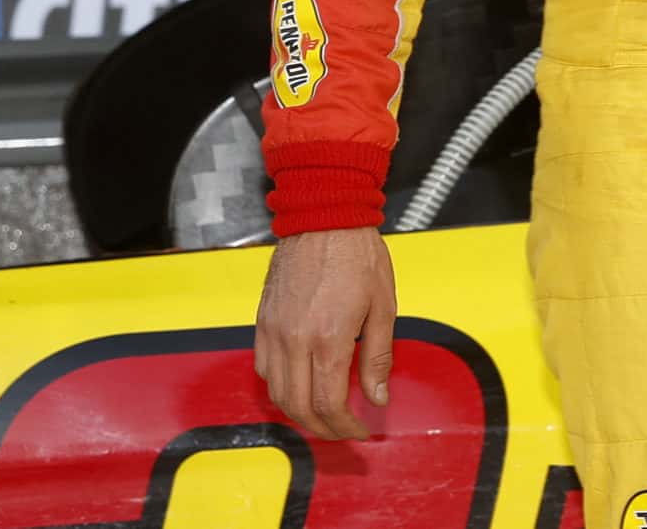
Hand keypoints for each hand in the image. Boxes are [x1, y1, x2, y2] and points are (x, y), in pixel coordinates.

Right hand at [254, 227, 395, 439]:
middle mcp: (296, 339)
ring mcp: (274, 330)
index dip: (345, 426)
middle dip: (322, 428)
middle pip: (299, 406)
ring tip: (322, 413)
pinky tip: (299, 383)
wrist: (324, 216)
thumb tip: (377, 397)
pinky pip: (264, 367)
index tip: (360, 429)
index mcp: (329, 338)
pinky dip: (280, 386)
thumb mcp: (383, 306)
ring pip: (277, 392)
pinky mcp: (263, 320)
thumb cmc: (357, 255)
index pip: (330, 404)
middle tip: (342, 429)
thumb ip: (378, 357)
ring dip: (299, 412)